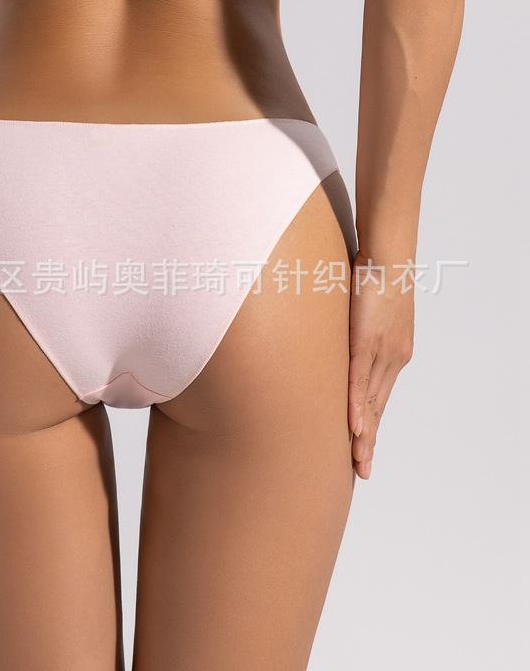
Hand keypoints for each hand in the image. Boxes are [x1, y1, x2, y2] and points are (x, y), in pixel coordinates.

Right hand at [348, 251, 414, 478]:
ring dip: (364, 434)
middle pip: (379, 408)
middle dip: (369, 441)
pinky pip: (360, 381)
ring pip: (372, 402)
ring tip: (358, 461)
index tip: (364, 449)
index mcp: (393, 353)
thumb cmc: (373, 279)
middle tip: (363, 471)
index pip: (380, 398)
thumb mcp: (365, 312)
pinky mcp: (368, 342)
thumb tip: (334, 342)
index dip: (372, 425)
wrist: (387, 256)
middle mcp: (392, 359)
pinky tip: (354, 429)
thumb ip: (355, 332)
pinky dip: (357, 407)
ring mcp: (382, 352)